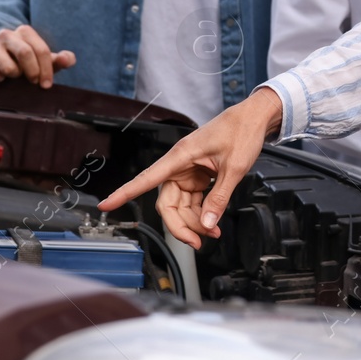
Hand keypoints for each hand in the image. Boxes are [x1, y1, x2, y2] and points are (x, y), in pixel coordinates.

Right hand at [0, 25, 75, 87]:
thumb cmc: (22, 62)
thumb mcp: (42, 61)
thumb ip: (59, 60)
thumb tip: (69, 58)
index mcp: (25, 32)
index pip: (41, 50)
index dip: (47, 69)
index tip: (46, 84)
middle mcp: (7, 35)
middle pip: (25, 52)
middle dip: (32, 71)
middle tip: (33, 82)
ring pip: (7, 65)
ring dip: (14, 75)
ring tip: (14, 77)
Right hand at [98, 86, 281, 247]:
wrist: (254, 117)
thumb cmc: (242, 131)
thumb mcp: (234, 167)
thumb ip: (219, 197)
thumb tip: (207, 223)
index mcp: (180, 156)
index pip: (146, 179)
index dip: (124, 193)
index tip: (106, 204)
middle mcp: (179, 165)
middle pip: (167, 204)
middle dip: (181, 226)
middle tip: (198, 242)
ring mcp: (188, 172)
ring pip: (180, 206)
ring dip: (193, 223)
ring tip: (213, 233)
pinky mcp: (198, 176)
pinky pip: (192, 201)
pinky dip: (201, 214)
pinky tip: (213, 223)